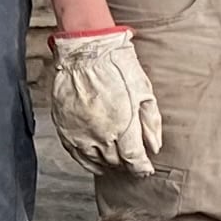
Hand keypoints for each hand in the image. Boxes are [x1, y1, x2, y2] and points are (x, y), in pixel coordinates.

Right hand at [45, 26, 161, 175]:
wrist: (85, 52)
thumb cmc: (116, 67)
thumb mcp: (144, 91)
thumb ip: (151, 123)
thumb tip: (154, 147)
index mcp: (123, 125)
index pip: (134, 160)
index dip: (142, 168)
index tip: (145, 169)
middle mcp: (101, 134)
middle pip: (117, 163)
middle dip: (127, 164)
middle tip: (132, 160)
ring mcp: (81, 134)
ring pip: (98, 162)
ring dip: (110, 164)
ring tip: (117, 159)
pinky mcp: (66, 130)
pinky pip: (78, 156)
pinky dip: (90, 162)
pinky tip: (97, 160)